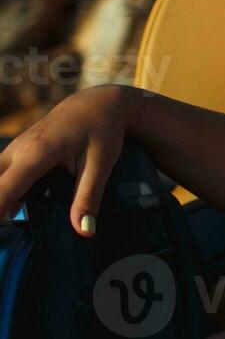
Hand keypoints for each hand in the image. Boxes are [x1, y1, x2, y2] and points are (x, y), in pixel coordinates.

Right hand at [0, 85, 136, 235]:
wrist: (98, 104)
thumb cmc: (102, 131)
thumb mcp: (101, 164)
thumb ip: (88, 198)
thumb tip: (84, 231)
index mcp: (35, 154)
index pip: (3, 190)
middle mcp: (17, 151)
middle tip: (10, 234)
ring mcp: (14, 151)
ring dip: (2, 201)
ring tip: (15, 226)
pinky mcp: (17, 153)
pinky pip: (3, 177)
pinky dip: (6, 193)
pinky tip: (21, 212)